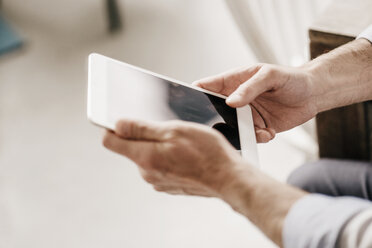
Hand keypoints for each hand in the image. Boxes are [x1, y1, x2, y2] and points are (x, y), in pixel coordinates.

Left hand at [102, 119, 305, 246]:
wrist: (228, 178)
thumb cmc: (207, 153)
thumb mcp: (174, 131)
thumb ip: (142, 129)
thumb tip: (118, 125)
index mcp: (145, 157)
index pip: (110, 141)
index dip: (112, 127)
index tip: (118, 119)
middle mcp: (147, 172)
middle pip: (131, 147)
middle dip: (143, 135)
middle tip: (166, 128)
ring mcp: (158, 180)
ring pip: (148, 155)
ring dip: (158, 146)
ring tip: (181, 142)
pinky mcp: (168, 184)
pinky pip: (160, 165)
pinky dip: (168, 157)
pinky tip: (185, 154)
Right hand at [193, 64, 317, 142]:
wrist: (315, 94)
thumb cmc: (292, 78)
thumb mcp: (270, 76)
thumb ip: (250, 87)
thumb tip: (230, 102)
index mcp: (234, 82)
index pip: (207, 86)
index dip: (194, 93)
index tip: (186, 102)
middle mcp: (237, 100)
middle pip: (215, 111)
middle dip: (215, 121)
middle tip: (222, 127)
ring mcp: (246, 115)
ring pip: (232, 128)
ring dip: (240, 133)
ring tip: (259, 130)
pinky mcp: (258, 128)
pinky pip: (249, 138)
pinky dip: (257, 138)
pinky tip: (270, 132)